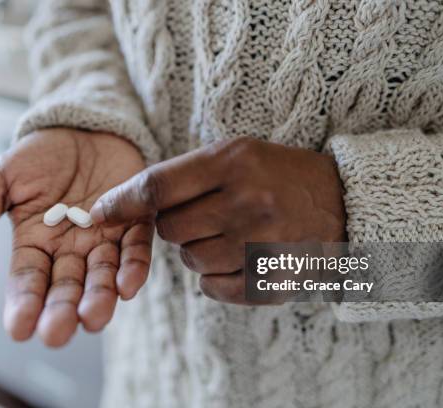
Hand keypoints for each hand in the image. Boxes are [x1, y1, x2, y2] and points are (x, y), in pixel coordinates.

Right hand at [0, 128, 152, 345]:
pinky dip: (134, 267)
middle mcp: (70, 250)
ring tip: (94, 317)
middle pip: (66, 288)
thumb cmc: (41, 154)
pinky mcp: (135, 222)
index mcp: (35, 244)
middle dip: (62, 311)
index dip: (23, 304)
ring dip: (100, 298)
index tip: (19, 329)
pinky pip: (136, 249)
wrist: (85, 126)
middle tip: (58, 333)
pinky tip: (128, 286)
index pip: (27, 281)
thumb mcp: (2, 179)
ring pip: (102, 276)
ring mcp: (104, 239)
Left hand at [89, 137, 345, 303]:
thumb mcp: (239, 154)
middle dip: (175, 226)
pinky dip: (215, 276)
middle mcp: (246, 202)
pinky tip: (241, 256)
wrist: (344, 204)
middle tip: (205, 215)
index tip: (98, 213)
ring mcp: (260, 244)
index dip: (120, 202)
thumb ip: (187, 174)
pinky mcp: (269, 279)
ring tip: (232, 233)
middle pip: (169, 229)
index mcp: (234, 163)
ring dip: (198, 250)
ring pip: (190, 260)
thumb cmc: (280, 174)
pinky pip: (212, 287)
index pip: (157, 187)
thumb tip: (127, 203)